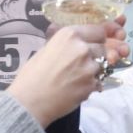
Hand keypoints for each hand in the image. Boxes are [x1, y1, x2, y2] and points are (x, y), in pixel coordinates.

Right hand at [9, 21, 128, 126]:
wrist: (30, 101)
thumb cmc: (31, 75)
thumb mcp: (47, 49)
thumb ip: (65, 43)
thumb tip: (76, 41)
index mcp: (69, 35)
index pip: (98, 30)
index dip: (98, 37)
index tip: (97, 42)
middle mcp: (82, 48)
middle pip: (102, 47)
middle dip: (97, 55)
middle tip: (83, 64)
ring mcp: (89, 67)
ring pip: (102, 65)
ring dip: (95, 70)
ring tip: (77, 77)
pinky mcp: (92, 85)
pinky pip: (99, 82)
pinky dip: (91, 85)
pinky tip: (77, 88)